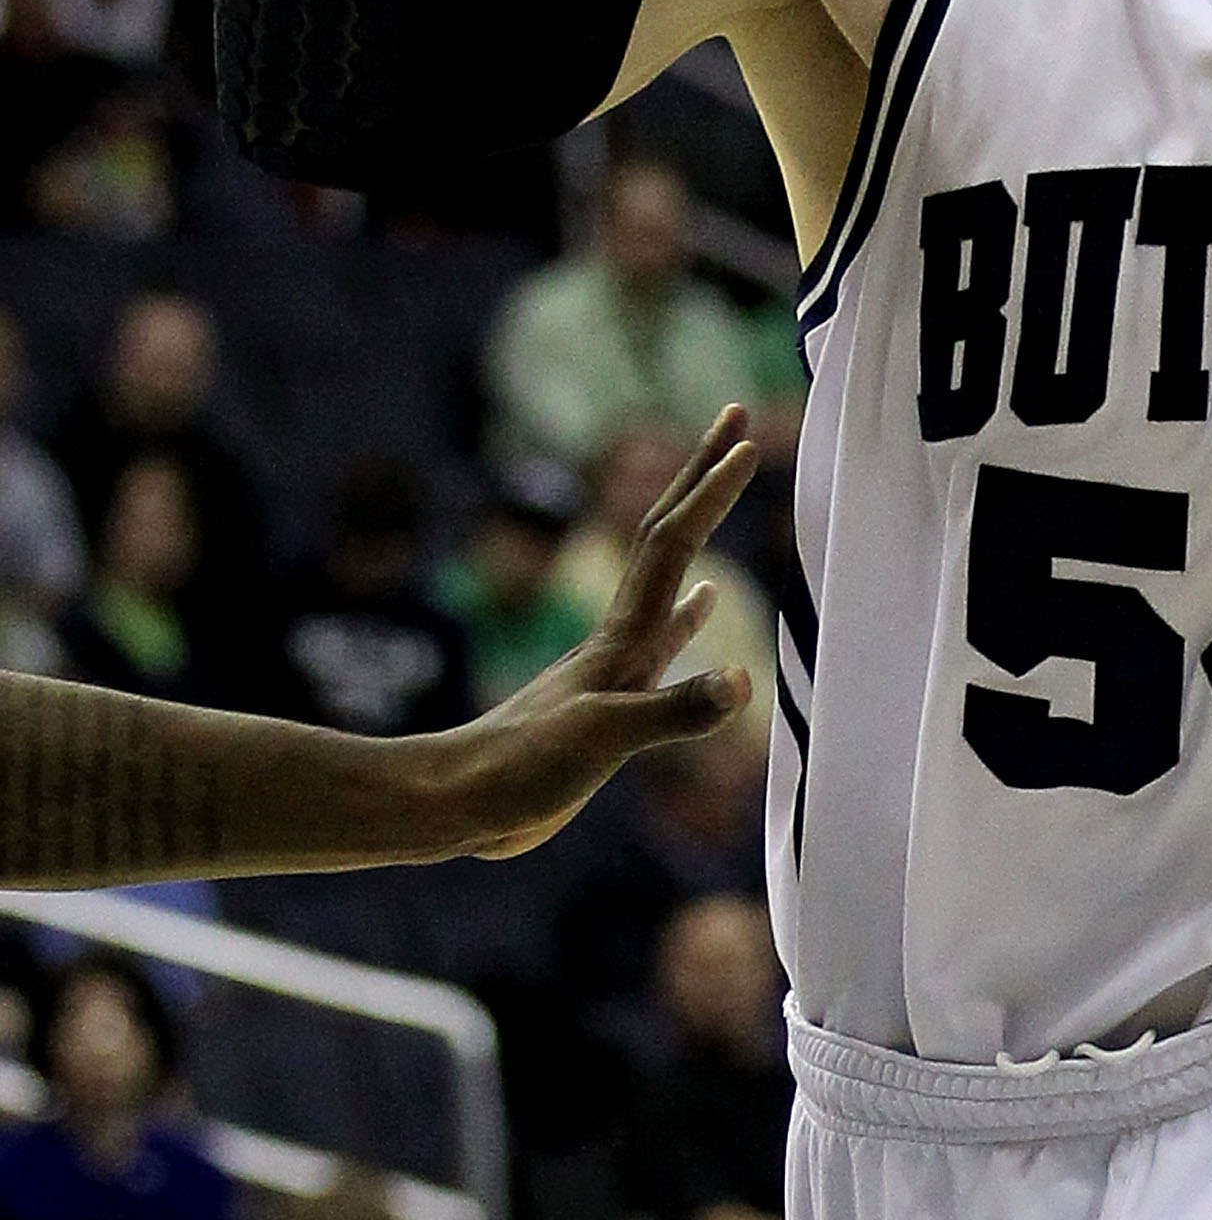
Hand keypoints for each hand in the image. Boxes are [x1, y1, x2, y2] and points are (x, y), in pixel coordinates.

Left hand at [446, 409, 758, 856]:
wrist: (458, 801)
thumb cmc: (521, 771)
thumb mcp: (604, 740)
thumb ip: (675, 710)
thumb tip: (742, 678)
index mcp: (622, 640)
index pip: (671, 546)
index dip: (708, 495)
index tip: (745, 445)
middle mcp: (621, 639)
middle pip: (666, 538)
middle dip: (699, 476)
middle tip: (732, 418)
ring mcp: (615, 668)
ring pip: (665, 580)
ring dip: (697, 531)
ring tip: (719, 491)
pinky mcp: (611, 704)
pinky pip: (663, 642)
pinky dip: (688, 618)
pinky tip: (702, 608)